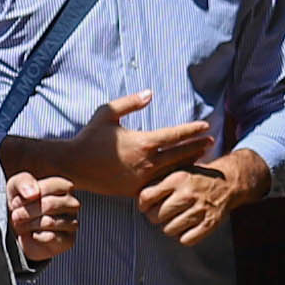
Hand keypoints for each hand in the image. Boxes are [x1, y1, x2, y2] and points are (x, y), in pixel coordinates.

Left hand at [8, 172, 81, 261]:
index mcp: (63, 187)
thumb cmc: (20, 203)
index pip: (47, 189)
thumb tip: (33, 194)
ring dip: (28, 225)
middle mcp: (72, 204)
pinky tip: (31, 235)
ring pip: (49, 222)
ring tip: (21, 225)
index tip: (15, 203)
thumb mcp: (15, 186)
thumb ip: (23, 182)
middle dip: (26, 212)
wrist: (18, 228)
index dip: (27, 197)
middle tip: (16, 216)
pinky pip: (50, 238)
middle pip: (49, 205)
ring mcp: (73, 223)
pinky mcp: (68, 241)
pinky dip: (35, 237)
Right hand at [67, 91, 210, 198]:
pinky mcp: (135, 190)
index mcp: (143, 142)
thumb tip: (150, 93)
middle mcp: (147, 161)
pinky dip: (171, 178)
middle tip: (212, 141)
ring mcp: (142, 178)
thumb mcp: (107, 113)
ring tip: (201, 157)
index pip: (175, 135)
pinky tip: (179, 175)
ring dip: (188, 163)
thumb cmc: (90, 137)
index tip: (206, 126)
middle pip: (180, 154)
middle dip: (198, 146)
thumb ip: (130, 102)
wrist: (73, 166)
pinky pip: (159, 184)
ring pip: (173, 171)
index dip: (193, 130)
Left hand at [140, 161, 239, 247]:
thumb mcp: (179, 171)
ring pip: (169, 230)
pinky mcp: (210, 223)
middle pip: (156, 216)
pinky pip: (186, 240)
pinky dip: (184, 237)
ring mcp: (200, 209)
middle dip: (156, 217)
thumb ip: (159, 182)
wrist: (229, 183)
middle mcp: (188, 194)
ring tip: (175, 220)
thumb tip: (139, 199)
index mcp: (177, 178)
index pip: (147, 197)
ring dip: (170, 227)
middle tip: (162, 214)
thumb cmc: (197, 179)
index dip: (143, 205)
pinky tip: (186, 228)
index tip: (146, 206)